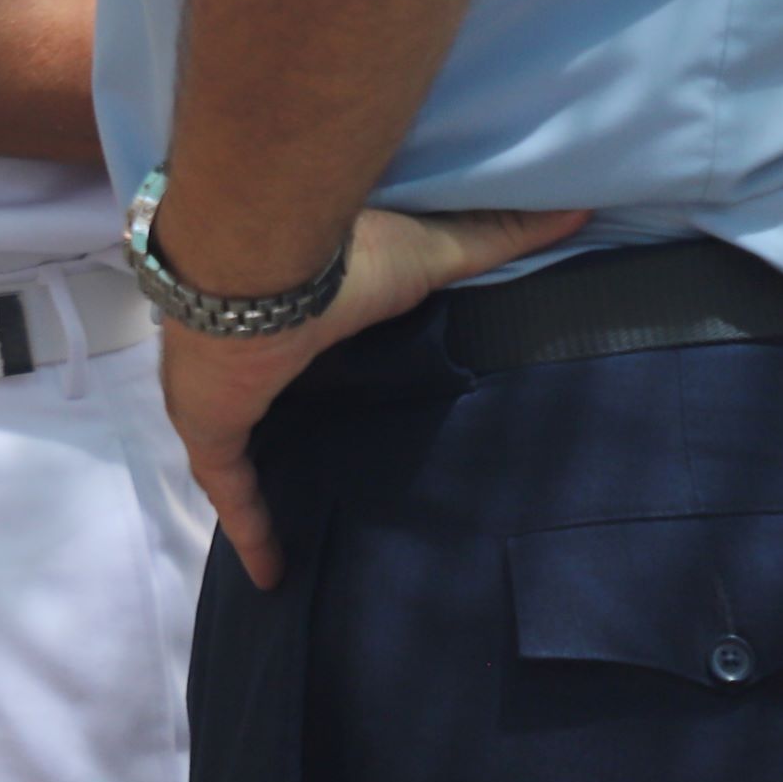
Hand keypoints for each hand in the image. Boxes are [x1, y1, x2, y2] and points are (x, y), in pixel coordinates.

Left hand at [158, 203, 589, 590]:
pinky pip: (227, 490)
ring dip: (257, 483)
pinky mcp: (207, 428)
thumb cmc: (338, 256)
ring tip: (293, 525)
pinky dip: (250, 528)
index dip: (302, 372)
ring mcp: (214, 393)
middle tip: (317, 472)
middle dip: (275, 430)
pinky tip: (272, 575)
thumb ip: (493, 237)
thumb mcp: (427, 251)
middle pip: (257, 403)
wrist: (255, 262)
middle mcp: (238, 353)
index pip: (288, 350)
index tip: (325, 395)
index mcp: (281, 312)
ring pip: (235, 449)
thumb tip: (575, 206)